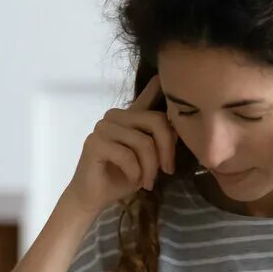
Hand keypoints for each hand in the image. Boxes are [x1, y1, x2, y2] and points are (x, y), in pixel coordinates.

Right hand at [62, 75, 177, 215]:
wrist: (96, 196)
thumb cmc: (124, 176)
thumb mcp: (150, 158)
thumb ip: (160, 140)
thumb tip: (179, 127)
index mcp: (130, 117)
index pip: (146, 97)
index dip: (157, 86)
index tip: (164, 75)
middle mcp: (116, 116)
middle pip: (156, 122)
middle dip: (167, 150)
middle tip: (167, 171)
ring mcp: (103, 127)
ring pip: (143, 142)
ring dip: (150, 167)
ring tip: (148, 180)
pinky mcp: (94, 142)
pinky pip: (127, 155)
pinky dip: (136, 172)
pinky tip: (134, 180)